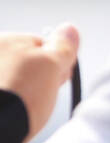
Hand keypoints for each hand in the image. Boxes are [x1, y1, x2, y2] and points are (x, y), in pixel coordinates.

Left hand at [0, 24, 79, 140]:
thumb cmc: (19, 97)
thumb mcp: (51, 65)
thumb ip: (62, 46)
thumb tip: (69, 29)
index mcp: (3, 40)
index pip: (40, 44)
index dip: (56, 60)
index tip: (60, 75)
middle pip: (25, 61)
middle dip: (40, 76)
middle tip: (44, 91)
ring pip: (14, 79)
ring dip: (25, 90)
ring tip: (29, 106)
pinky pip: (6, 95)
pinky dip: (11, 103)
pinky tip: (16, 112)